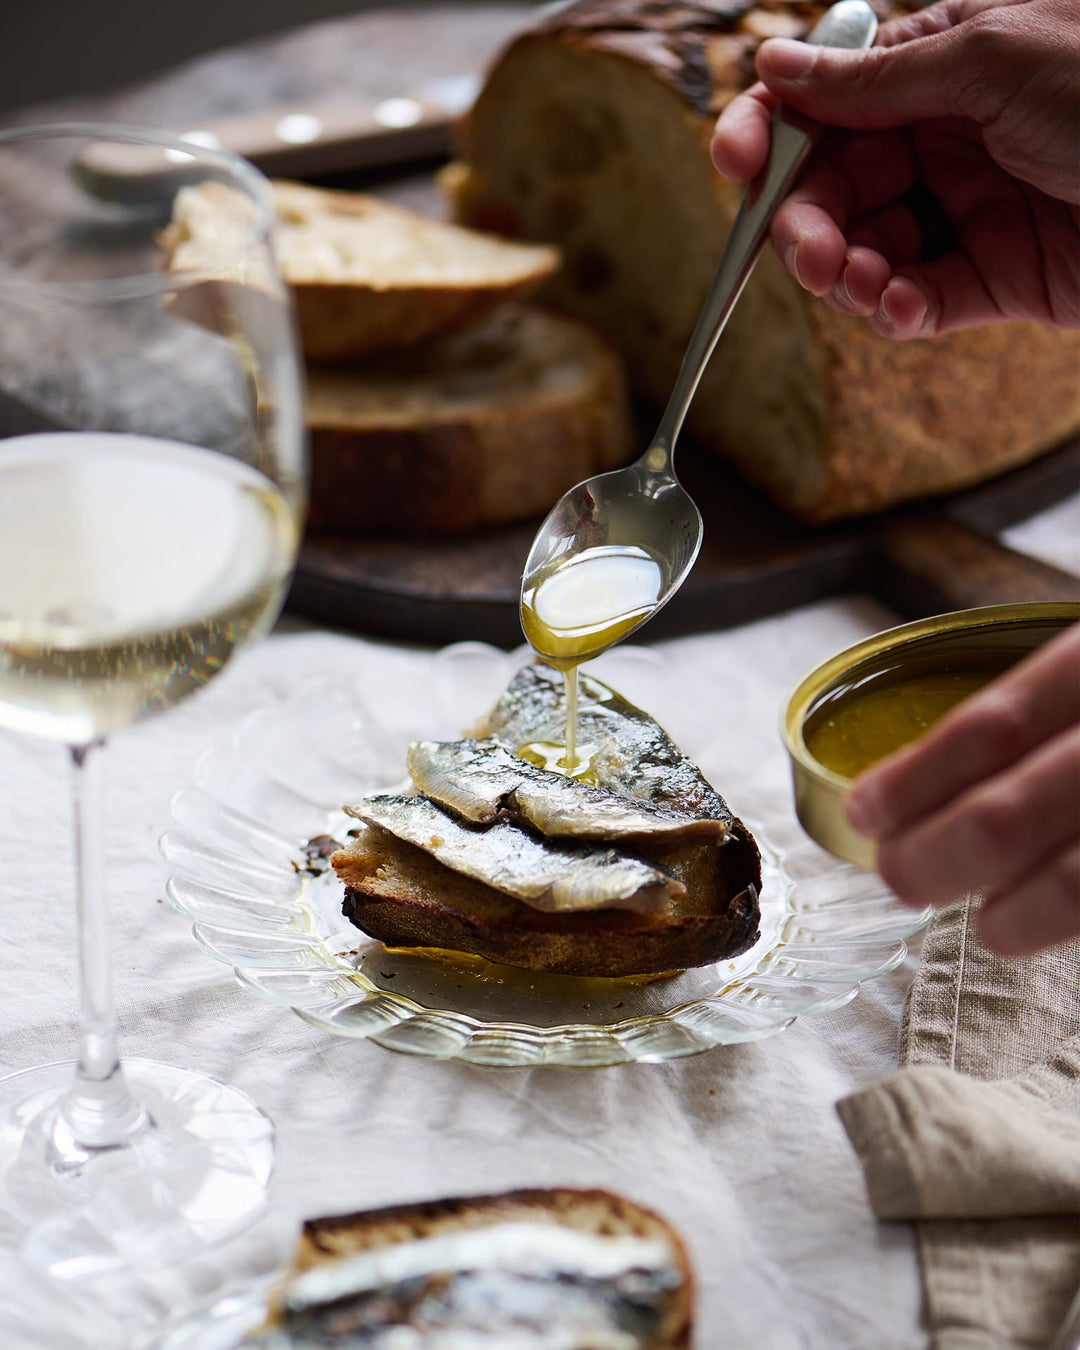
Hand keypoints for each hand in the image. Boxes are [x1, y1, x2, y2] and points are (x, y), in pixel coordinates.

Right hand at [710, 0, 1079, 337]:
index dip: (772, 130)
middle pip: (835, 185)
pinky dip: (896, 309)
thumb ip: (877, 76)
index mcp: (942, 65)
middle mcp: (946, 138)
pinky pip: (917, 300)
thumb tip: (777, 64)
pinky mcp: (992, 279)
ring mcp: (967, 210)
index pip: (830, 100)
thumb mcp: (991, 58)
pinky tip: (901, 306)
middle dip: (807, 222)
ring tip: (858, 285)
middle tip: (808, 254)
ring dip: (846, 275)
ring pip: (865, 250)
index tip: (734, 161)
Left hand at [844, 622, 1079, 956]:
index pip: (988, 729)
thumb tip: (927, 779)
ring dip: (1012, 917)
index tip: (862, 811)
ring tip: (987, 922)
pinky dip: (1065, 920)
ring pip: (1072, 884)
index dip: (911, 782)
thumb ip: (1038, 712)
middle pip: (1003, 821)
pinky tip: (1047, 919)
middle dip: (931, 859)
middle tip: (900, 875)